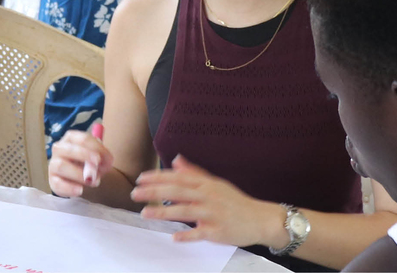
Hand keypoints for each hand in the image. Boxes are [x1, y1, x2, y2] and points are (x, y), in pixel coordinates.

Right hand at [48, 129, 114, 196]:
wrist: (81, 176)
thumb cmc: (89, 161)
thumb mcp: (99, 156)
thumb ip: (103, 157)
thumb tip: (106, 162)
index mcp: (72, 138)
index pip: (83, 139)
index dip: (96, 148)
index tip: (108, 158)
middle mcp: (60, 149)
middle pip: (68, 149)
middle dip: (84, 156)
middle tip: (97, 164)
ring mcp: (53, 164)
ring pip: (60, 166)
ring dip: (78, 174)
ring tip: (93, 182)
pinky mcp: (52, 180)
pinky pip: (57, 184)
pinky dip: (69, 188)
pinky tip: (80, 190)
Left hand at [132, 155, 285, 246]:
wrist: (260, 218)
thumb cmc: (236, 202)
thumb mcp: (216, 183)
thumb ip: (194, 173)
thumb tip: (176, 160)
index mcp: (207, 184)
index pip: (179, 178)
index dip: (159, 177)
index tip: (141, 178)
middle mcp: (209, 196)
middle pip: (179, 192)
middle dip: (155, 192)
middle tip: (136, 193)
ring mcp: (213, 214)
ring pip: (186, 211)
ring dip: (164, 212)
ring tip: (145, 213)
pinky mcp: (218, 231)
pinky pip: (201, 233)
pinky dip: (188, 235)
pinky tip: (174, 237)